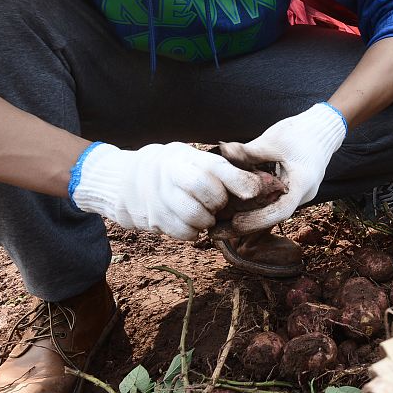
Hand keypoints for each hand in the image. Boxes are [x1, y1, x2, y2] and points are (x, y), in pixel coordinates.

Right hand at [71, 142, 263, 239]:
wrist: (128, 180)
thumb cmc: (176, 169)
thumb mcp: (195, 159)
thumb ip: (223, 169)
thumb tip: (263, 184)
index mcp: (184, 158)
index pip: (215, 168)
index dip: (238, 180)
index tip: (254, 192)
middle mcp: (170, 176)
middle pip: (206, 192)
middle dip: (219, 201)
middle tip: (218, 202)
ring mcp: (159, 199)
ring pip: (196, 217)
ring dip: (208, 219)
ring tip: (204, 212)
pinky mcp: (154, 220)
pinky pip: (184, 233)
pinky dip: (194, 232)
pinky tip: (190, 222)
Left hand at [217, 102, 347, 232]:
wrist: (323, 128)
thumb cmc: (301, 132)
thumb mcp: (273, 140)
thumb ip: (248, 150)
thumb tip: (223, 151)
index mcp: (302, 182)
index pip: (281, 211)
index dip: (258, 219)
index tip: (235, 222)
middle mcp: (303, 193)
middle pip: (274, 214)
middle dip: (247, 223)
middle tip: (219, 228)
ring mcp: (299, 193)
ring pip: (273, 208)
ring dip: (250, 214)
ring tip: (221, 220)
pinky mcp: (293, 188)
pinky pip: (274, 200)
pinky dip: (256, 203)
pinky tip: (235, 204)